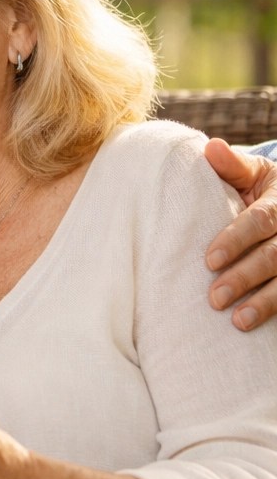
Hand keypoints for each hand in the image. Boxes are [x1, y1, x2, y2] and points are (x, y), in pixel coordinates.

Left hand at [204, 138, 276, 329]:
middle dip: (245, 277)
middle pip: (275, 256)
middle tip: (214, 298)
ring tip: (238, 321)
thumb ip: (232, 166)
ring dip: (265, 303)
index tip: (209, 260)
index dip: (236, 240)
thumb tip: (209, 148)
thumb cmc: (262, 190)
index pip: (260, 221)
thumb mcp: (253, 174)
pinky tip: (259, 330)